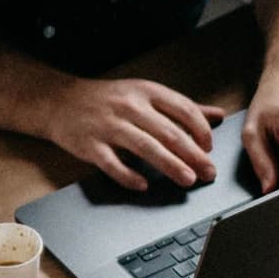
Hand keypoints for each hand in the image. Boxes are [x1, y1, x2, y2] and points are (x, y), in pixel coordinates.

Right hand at [36, 75, 221, 190]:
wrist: (60, 101)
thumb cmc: (108, 100)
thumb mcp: (145, 95)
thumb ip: (181, 107)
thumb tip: (218, 115)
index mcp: (146, 92)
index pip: (183, 109)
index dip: (201, 130)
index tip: (209, 147)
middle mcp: (129, 106)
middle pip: (168, 132)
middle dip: (193, 154)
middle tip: (209, 172)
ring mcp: (108, 125)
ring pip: (145, 147)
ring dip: (170, 164)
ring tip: (188, 179)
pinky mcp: (89, 144)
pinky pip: (111, 163)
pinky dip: (127, 175)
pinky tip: (142, 185)